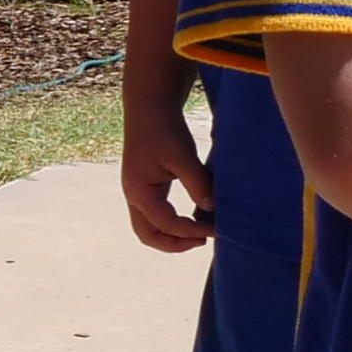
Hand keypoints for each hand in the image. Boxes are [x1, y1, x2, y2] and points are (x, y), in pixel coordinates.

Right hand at [122, 99, 215, 251]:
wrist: (150, 108)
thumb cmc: (164, 129)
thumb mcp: (183, 156)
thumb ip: (197, 183)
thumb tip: (212, 208)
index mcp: (139, 191)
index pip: (166, 223)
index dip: (192, 231)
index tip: (216, 229)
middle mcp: (134, 196)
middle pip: (148, 235)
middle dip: (175, 243)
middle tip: (203, 241)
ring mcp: (138, 192)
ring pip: (149, 227)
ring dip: (173, 235)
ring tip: (200, 232)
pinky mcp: (146, 186)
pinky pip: (156, 215)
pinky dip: (173, 222)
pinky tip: (195, 215)